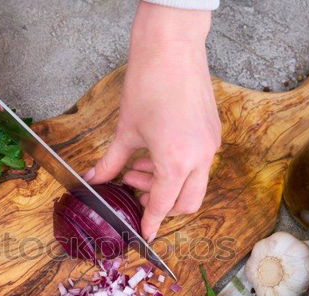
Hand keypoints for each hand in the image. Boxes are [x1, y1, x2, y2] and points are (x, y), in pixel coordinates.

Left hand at [85, 3, 220, 241]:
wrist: (172, 47)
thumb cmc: (148, 84)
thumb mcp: (126, 130)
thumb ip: (112, 162)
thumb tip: (96, 180)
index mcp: (177, 161)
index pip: (164, 205)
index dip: (152, 223)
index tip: (145, 235)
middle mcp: (200, 157)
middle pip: (187, 203)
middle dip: (161, 205)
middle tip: (135, 190)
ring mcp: (210, 145)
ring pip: (194, 184)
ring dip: (167, 185)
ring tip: (139, 167)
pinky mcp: (213, 133)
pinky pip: (199, 165)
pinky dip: (178, 169)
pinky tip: (155, 153)